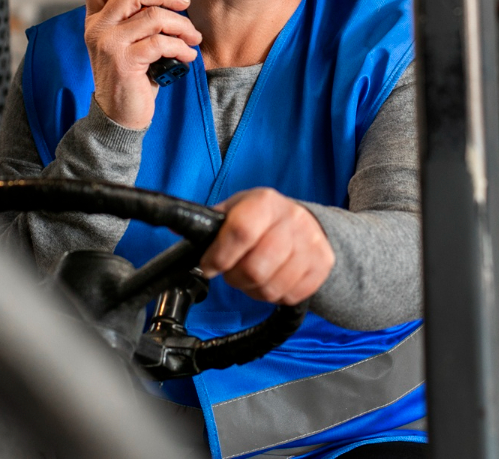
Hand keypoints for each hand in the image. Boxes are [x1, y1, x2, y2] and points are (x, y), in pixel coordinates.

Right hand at [82, 0, 200, 129]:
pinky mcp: (125, 62)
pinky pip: (161, 42)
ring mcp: (109, 45)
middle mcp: (98, 29)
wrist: (119, 115)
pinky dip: (181, 47)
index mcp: (96, 20)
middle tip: (184, 3)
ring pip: (153, 17)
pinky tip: (187, 55)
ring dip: (182, 25)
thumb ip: (134, 18)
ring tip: (192, 37)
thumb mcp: (126, 43)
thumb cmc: (129, 77)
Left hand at [200, 188, 333, 304]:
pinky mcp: (322, 266)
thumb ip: (210, 222)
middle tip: (233, 272)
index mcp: (265, 202)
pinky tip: (272, 280)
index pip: (241, 231)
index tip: (209, 266)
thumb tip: (177, 226)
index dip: (220, 255)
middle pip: (255, 267)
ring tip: (253, 276)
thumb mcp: (236, 210)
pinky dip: (275, 295)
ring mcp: (312, 244)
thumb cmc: (262, 220)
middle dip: (236, 277)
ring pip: (272, 287)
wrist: (309, 224)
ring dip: (254, 290)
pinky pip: (290, 296)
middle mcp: (292, 220)